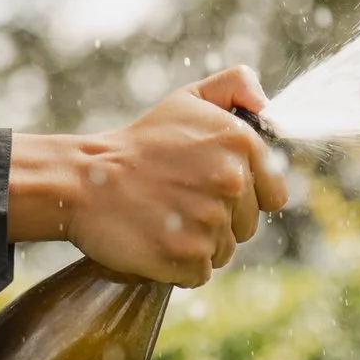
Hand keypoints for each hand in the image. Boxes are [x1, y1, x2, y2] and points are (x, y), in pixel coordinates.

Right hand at [9, 66, 286, 285]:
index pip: (274, 193)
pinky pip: (199, 273)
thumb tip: (268, 104)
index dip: (244, 197)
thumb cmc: (137, 144)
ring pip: (223, 251)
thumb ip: (236, 86)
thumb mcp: (187, 99)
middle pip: (246, 226)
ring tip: (164, 220)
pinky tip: (156, 241)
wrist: (84, 180)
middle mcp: (232, 180)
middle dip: (217, 220)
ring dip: (196, 243)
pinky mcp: (187, 255)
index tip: (209, 191)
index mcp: (240, 142)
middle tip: (177, 203)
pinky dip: (178, 266)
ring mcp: (210, 220)